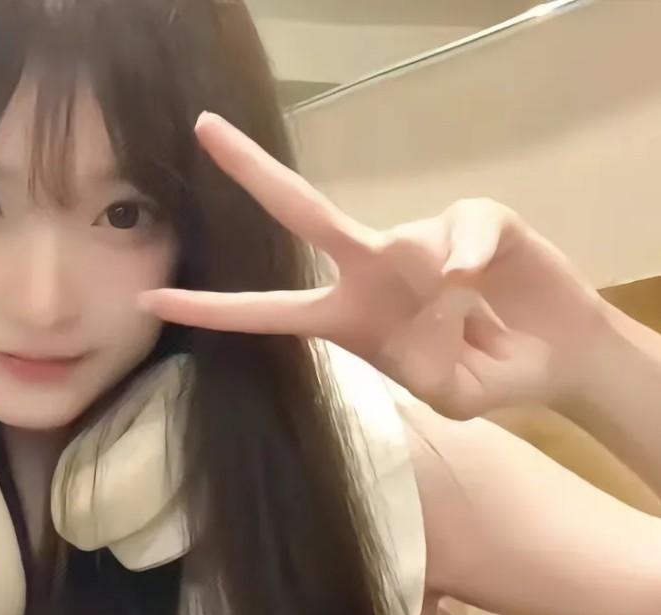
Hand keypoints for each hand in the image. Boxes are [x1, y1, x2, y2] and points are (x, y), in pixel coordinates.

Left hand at [137, 111, 609, 420]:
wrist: (552, 358)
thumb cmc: (484, 376)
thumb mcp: (448, 396)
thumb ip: (432, 368)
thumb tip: (445, 281)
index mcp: (346, 318)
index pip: (268, 310)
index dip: (212, 309)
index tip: (152, 298)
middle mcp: (370, 269)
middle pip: (303, 213)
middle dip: (252, 171)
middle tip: (203, 128)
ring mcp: (418, 240)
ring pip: (405, 239)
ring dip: (439, 288)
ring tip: (475, 319)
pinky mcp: (474, 218)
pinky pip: (462, 225)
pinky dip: (472, 251)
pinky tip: (484, 278)